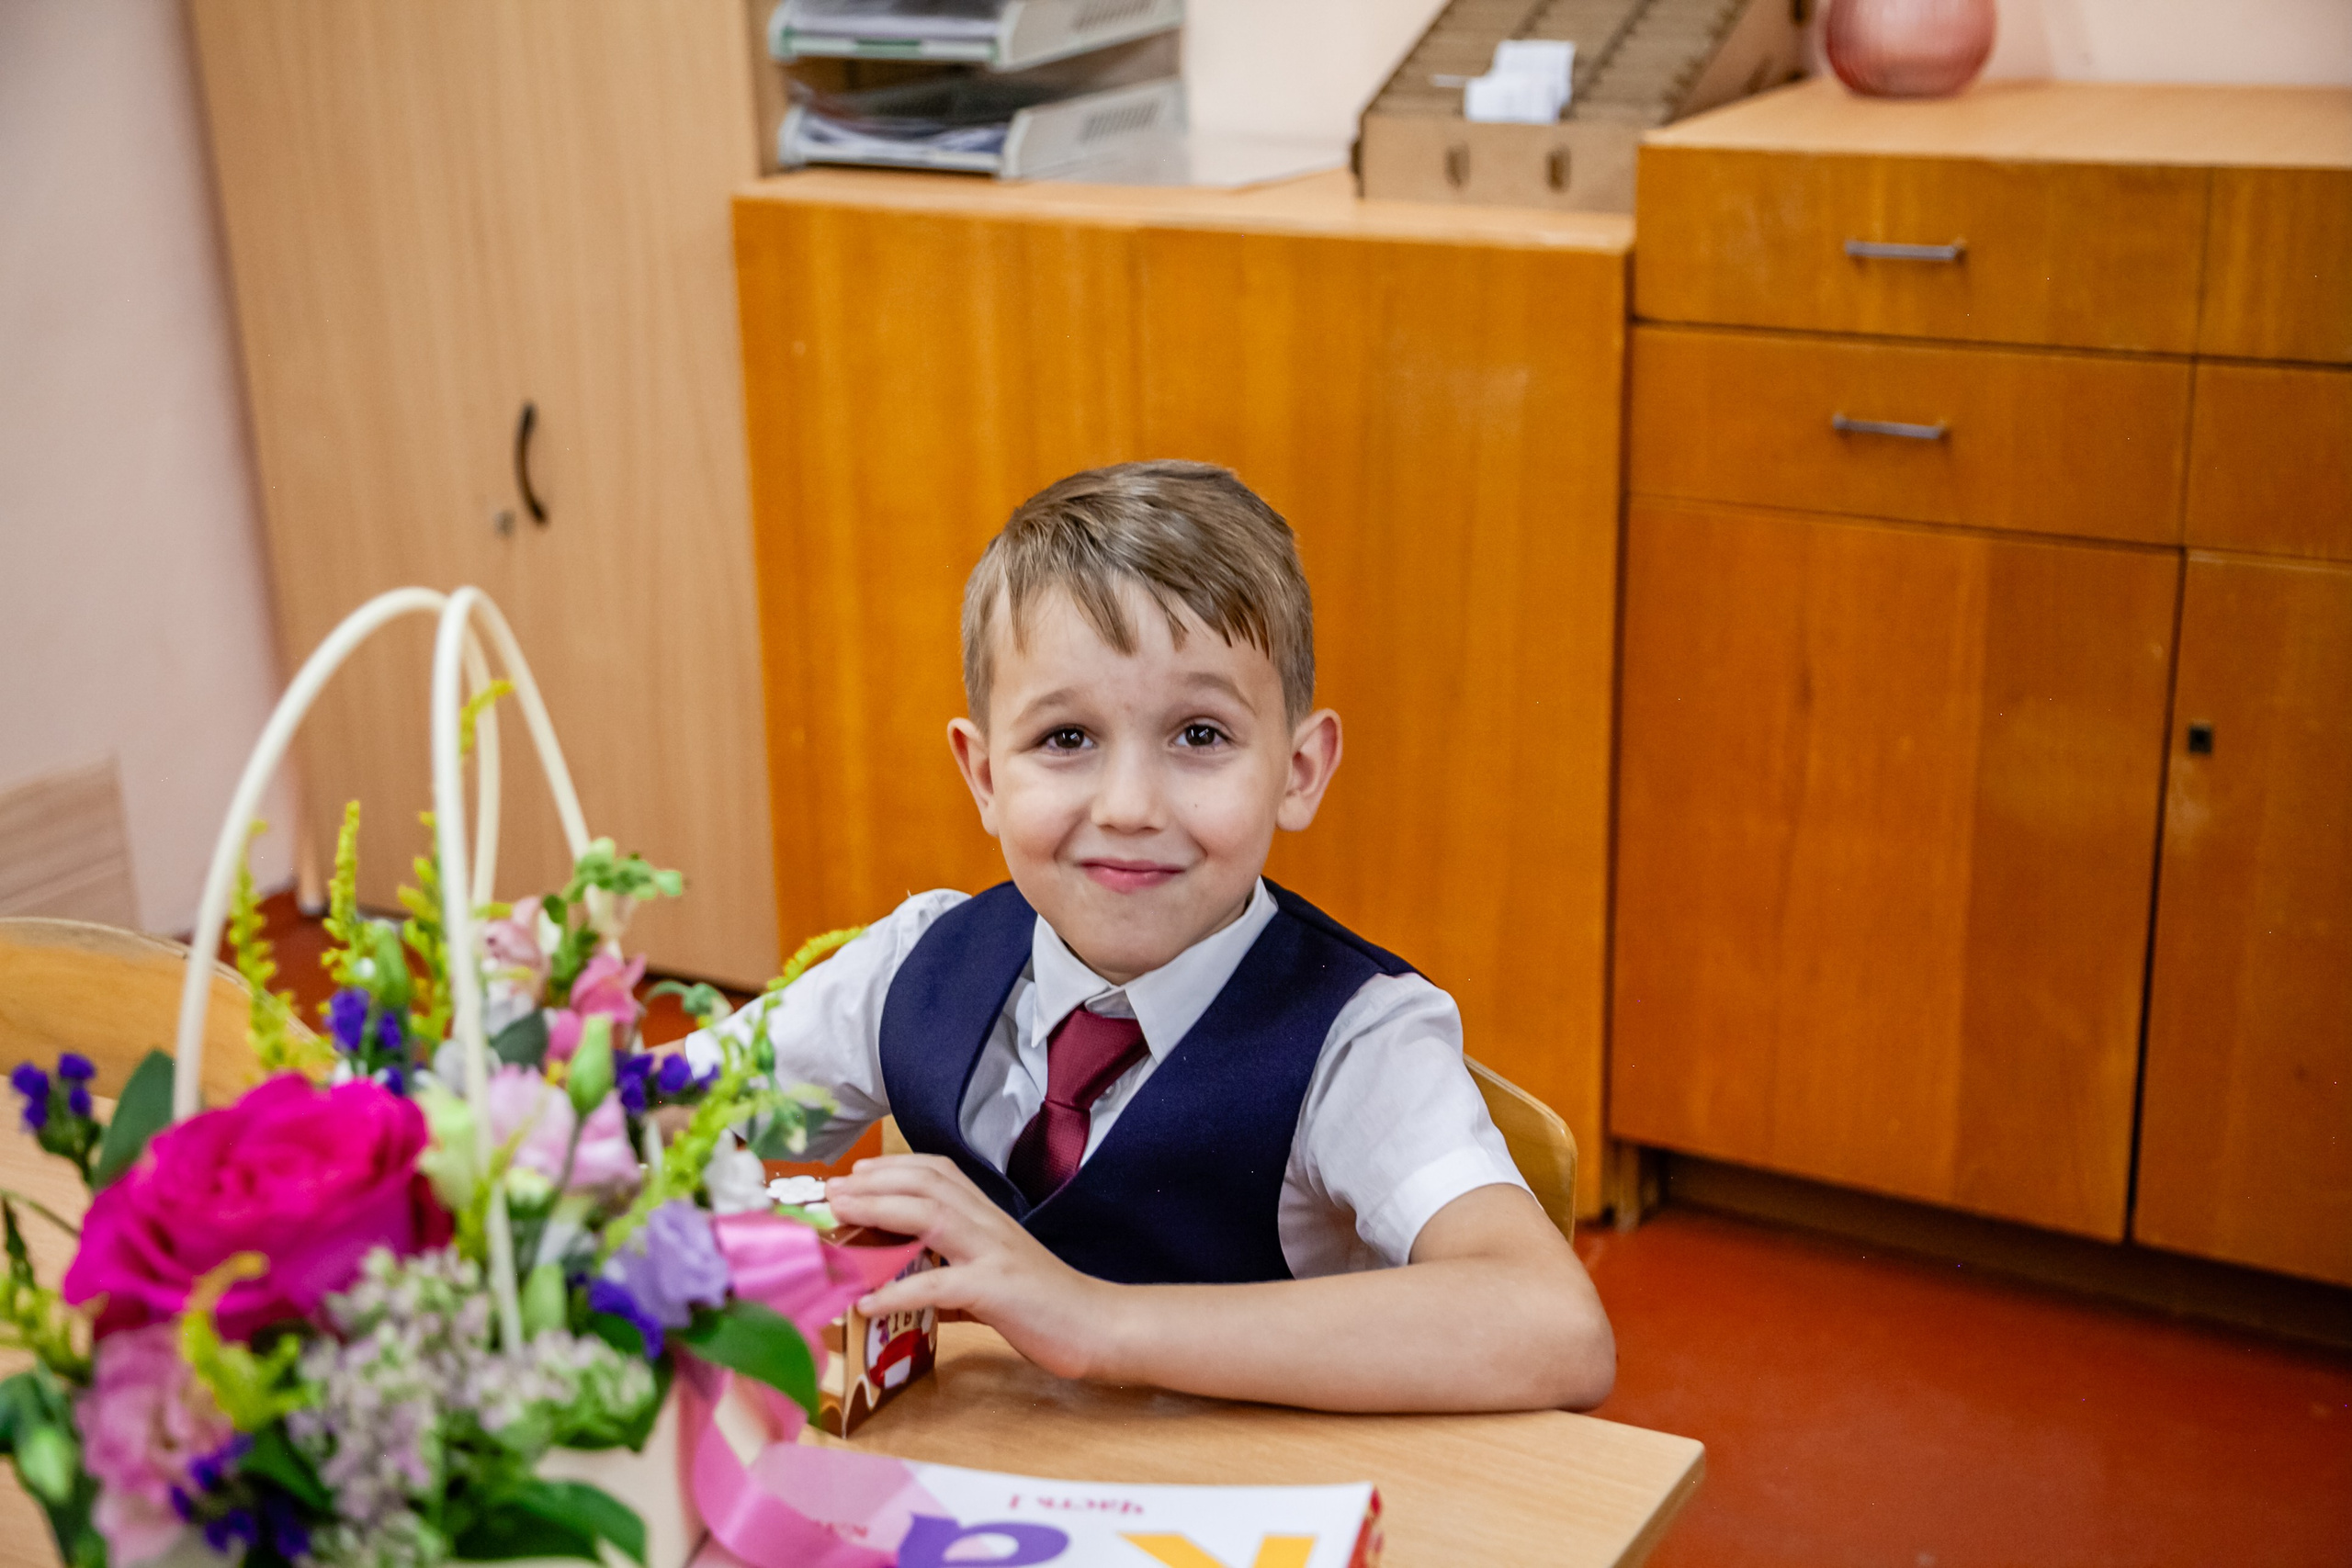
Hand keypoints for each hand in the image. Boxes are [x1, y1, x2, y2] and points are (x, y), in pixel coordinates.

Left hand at [822, 1154, 1117, 1379]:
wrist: (1098, 1326)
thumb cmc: (1044, 1305)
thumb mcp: (991, 1279)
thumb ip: (948, 1274)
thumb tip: (897, 1289)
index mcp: (988, 1217)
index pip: (938, 1171)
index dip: (893, 1166)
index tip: (855, 1172)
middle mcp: (988, 1224)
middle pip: (926, 1184)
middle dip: (873, 1181)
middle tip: (830, 1189)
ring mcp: (993, 1253)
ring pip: (930, 1216)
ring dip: (878, 1212)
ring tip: (839, 1219)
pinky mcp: (995, 1289)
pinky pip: (938, 1285)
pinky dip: (897, 1290)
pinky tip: (866, 1303)